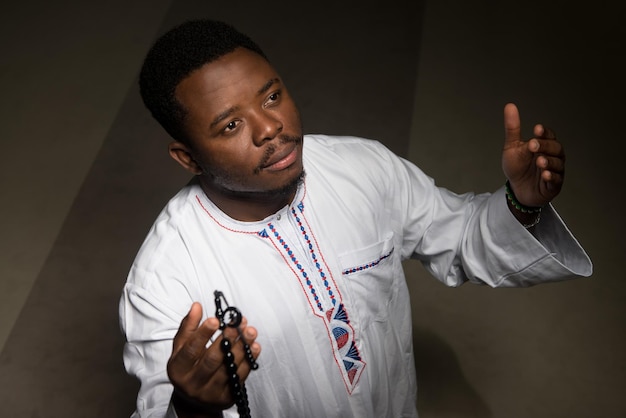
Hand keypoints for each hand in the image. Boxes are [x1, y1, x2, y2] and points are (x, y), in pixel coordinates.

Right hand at [167, 302, 260, 416]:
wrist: (194, 400)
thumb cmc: (188, 367)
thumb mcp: (182, 348)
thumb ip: (188, 326)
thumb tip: (197, 306)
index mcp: (178, 368)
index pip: (191, 350)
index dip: (203, 333)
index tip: (216, 319)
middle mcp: (192, 383)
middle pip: (212, 359)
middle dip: (227, 339)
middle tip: (238, 323)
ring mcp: (209, 393)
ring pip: (228, 368)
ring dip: (242, 348)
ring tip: (250, 331)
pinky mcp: (226, 398)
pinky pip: (239, 377)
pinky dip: (248, 361)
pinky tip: (254, 347)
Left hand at [501, 103, 564, 206]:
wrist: (517, 189)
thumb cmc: (518, 167)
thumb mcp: (512, 147)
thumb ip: (513, 128)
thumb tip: (509, 106)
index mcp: (544, 144)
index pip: (549, 135)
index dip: (544, 132)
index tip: (536, 129)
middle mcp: (553, 156)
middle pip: (555, 148)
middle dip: (545, 146)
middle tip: (533, 145)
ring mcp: (555, 170)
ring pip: (557, 163)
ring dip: (549, 161)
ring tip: (539, 160)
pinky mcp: (554, 185)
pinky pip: (556, 180)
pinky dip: (551, 177)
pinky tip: (545, 174)